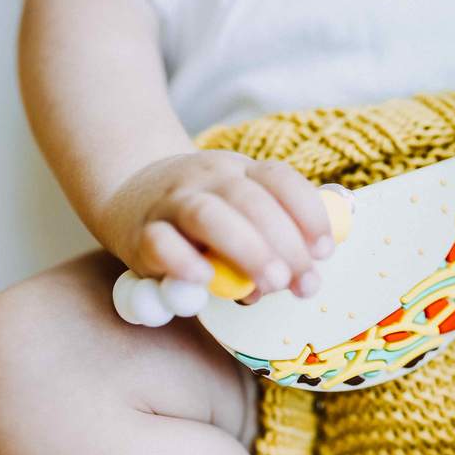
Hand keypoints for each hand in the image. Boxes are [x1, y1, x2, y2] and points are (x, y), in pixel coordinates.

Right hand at [100, 150, 334, 298]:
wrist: (130, 194)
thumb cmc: (205, 217)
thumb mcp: (241, 211)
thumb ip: (273, 237)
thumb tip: (305, 275)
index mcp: (240, 170)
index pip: (280, 179)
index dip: (308, 213)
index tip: (324, 252)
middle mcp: (207, 178)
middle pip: (251, 201)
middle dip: (285, 244)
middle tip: (302, 283)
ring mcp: (172, 203)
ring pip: (208, 215)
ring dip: (248, 250)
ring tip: (272, 283)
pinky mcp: (140, 233)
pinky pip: (161, 243)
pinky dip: (184, 262)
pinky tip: (206, 280)